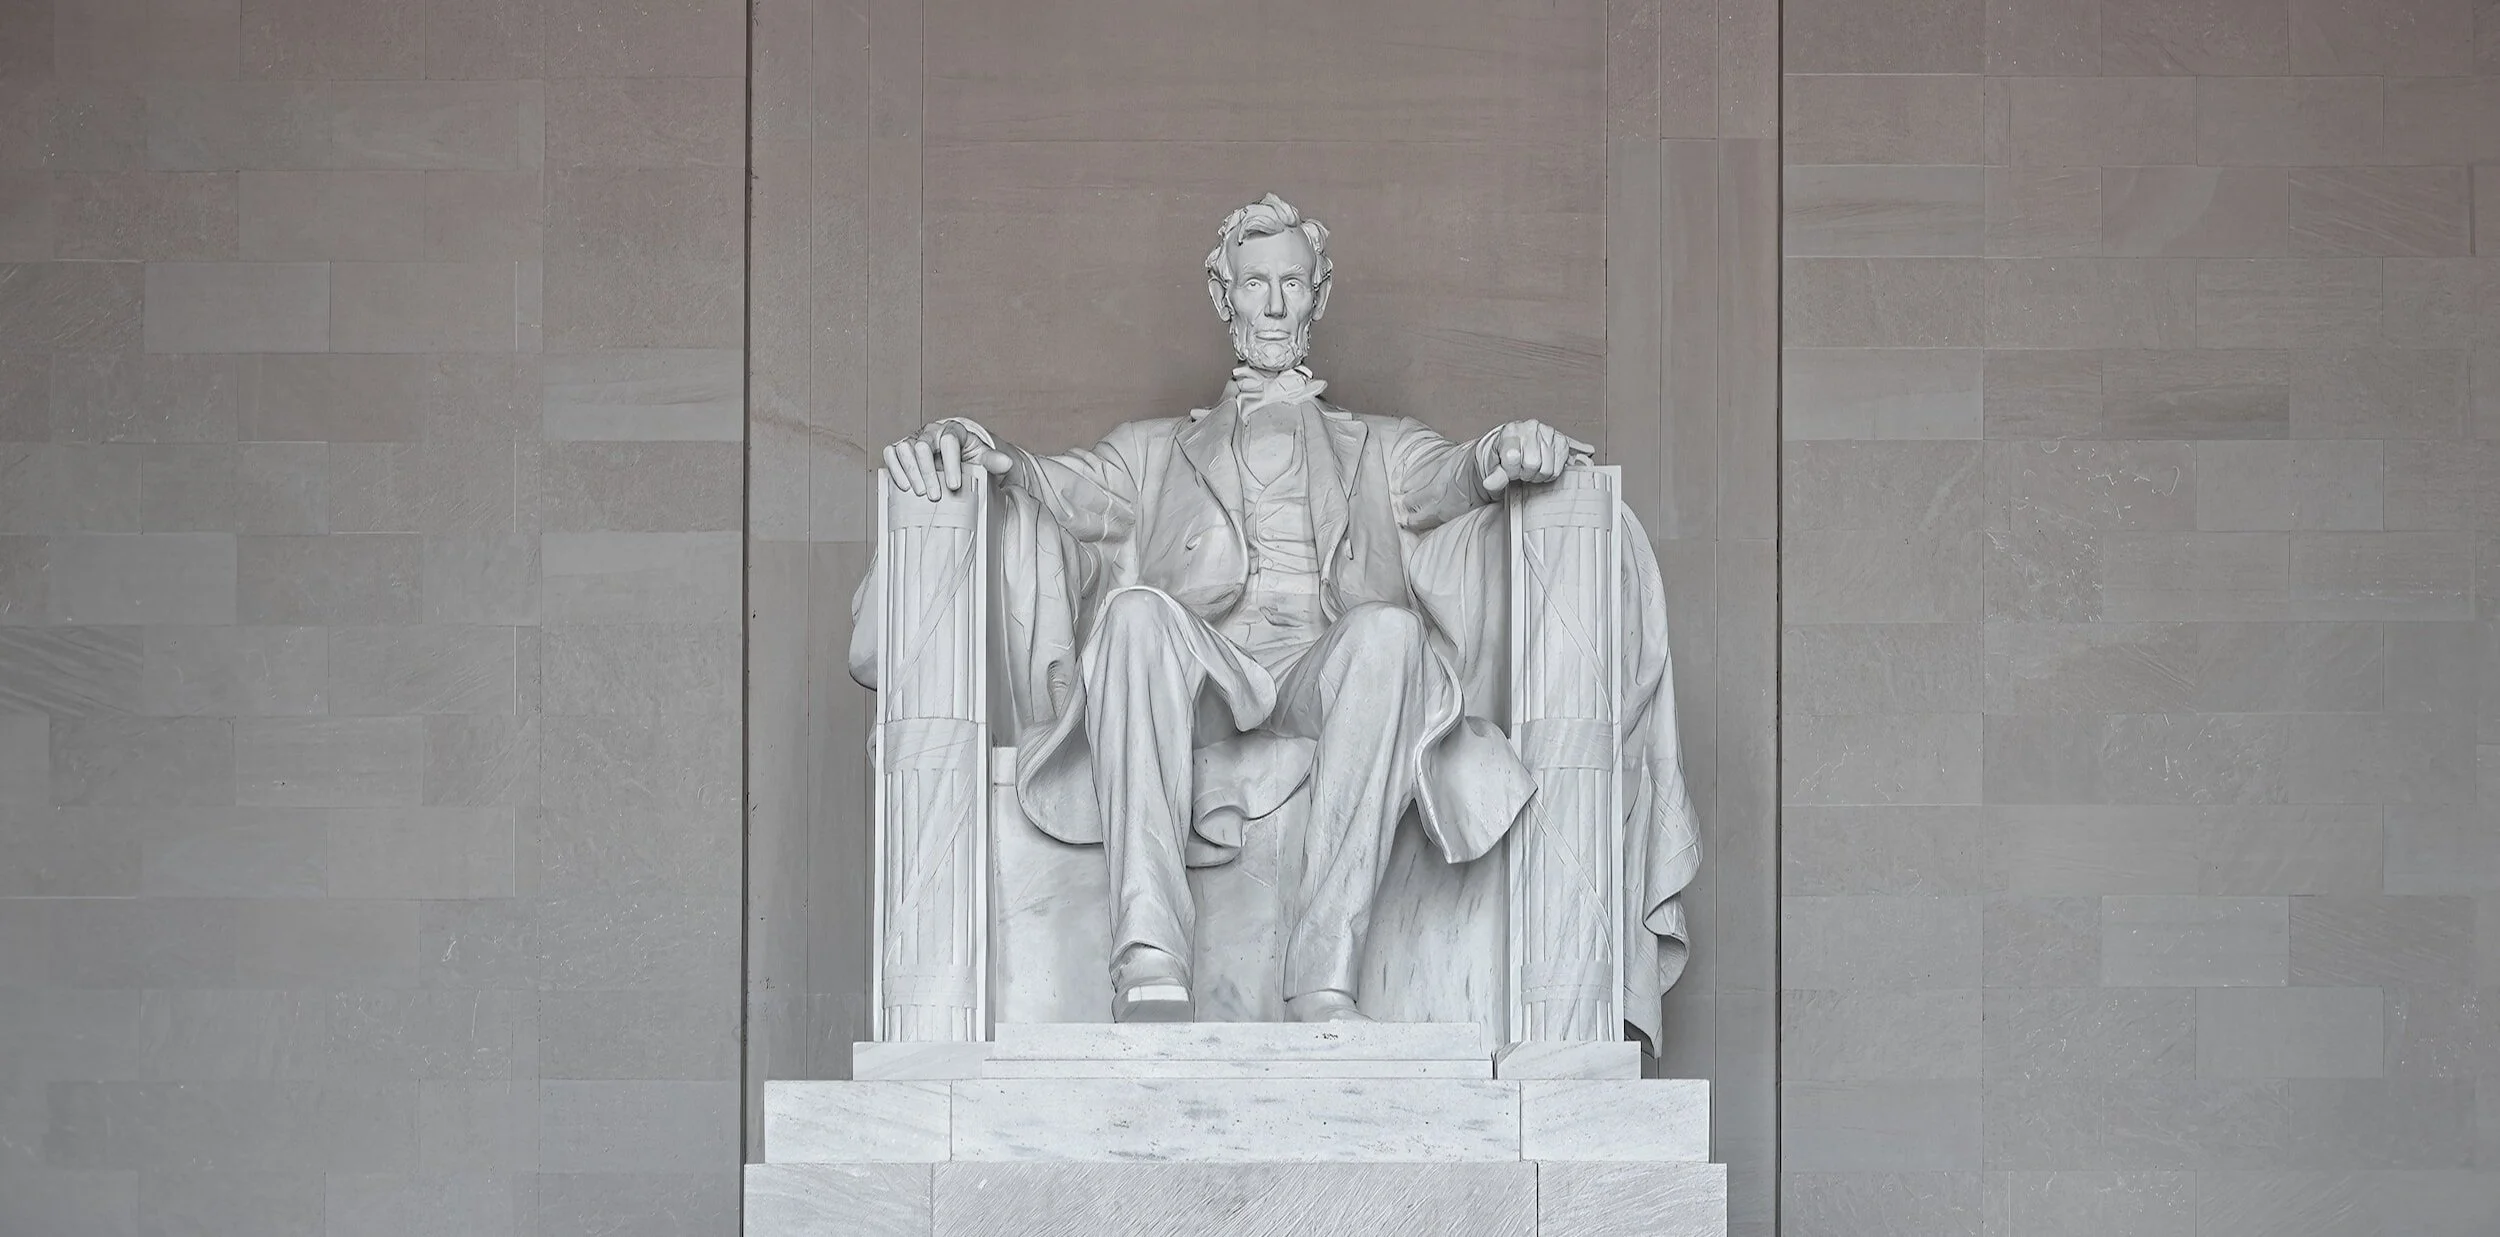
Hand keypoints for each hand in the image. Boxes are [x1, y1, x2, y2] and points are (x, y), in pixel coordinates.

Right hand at [884, 418, 1012, 499]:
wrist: (954, 459)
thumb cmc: (968, 458)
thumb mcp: (983, 459)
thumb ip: (993, 460)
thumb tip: (1007, 463)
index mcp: (953, 430)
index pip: (949, 440)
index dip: (951, 463)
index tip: (954, 485)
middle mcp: (931, 432)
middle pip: (923, 445)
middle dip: (928, 472)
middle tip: (935, 496)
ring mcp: (914, 440)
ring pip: (904, 449)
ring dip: (911, 472)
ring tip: (920, 493)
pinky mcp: (900, 449)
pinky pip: (891, 453)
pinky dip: (895, 468)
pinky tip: (904, 486)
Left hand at [1480, 420, 1593, 491]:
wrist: (1516, 448)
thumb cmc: (1505, 456)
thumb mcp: (1494, 467)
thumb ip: (1495, 476)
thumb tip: (1489, 484)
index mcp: (1511, 431)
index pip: (1512, 457)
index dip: (1511, 471)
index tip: (1509, 470)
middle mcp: (1530, 427)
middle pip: (1532, 464)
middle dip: (1525, 473)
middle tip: (1521, 470)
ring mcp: (1548, 432)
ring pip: (1547, 468)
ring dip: (1538, 475)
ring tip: (1532, 469)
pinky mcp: (1561, 440)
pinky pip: (1559, 467)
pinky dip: (1551, 472)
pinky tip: (1543, 466)